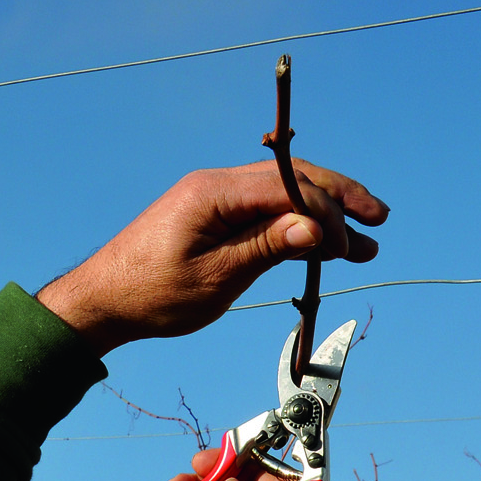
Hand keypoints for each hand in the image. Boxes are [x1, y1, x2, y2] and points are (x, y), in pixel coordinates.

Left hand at [36, 160, 387, 355]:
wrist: (101, 300)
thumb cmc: (150, 295)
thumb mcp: (215, 278)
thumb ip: (266, 248)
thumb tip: (316, 227)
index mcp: (214, 193)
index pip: (288, 188)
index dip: (327, 213)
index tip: (349, 246)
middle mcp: (216, 184)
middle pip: (292, 179)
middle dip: (339, 200)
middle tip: (379, 222)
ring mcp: (214, 196)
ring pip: (282, 194)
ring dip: (323, 215)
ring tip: (363, 243)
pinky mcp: (211, 214)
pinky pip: (263, 210)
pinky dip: (295, 225)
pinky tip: (321, 244)